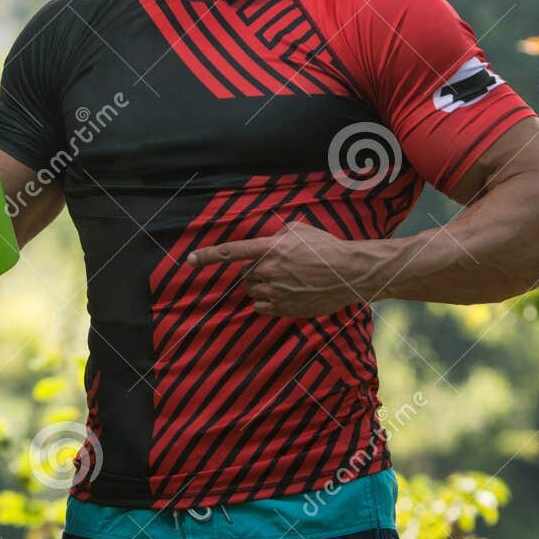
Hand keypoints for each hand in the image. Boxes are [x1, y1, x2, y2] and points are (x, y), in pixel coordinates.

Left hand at [187, 217, 369, 317]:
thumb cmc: (326, 248)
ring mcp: (276, 292)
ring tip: (285, 280)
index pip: (231, 252)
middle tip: (277, 267)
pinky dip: (266, 301)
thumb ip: (276, 235)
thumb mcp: (300, 230)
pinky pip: (261, 307)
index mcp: (271, 249)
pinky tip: (284, 294)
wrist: (348, 273)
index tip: (190, 260)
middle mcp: (269, 271)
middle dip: (255, 271)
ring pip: (252, 292)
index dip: (208, 256)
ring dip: (261, 286)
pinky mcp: (284, 309)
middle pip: (245, 275)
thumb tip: (267, 240)